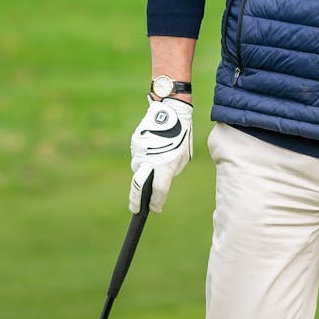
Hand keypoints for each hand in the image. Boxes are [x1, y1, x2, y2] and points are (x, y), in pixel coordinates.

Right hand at [129, 97, 192, 212]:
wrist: (170, 109)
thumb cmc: (182, 132)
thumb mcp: (184, 156)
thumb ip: (172, 171)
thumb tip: (162, 180)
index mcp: (164, 165)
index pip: (158, 191)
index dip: (157, 203)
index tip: (155, 209)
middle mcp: (149, 160)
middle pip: (137, 186)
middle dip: (135, 200)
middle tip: (135, 209)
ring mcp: (139, 151)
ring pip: (138, 169)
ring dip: (143, 172)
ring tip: (154, 163)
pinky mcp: (135, 142)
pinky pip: (138, 155)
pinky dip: (144, 157)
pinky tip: (153, 148)